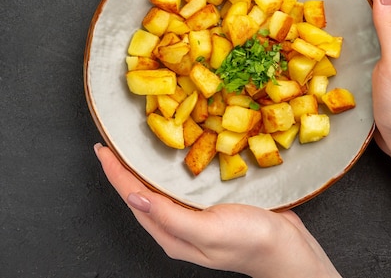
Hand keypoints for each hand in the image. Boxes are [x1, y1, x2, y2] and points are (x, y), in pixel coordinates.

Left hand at [94, 143, 340, 277]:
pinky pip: (180, 183)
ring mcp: (192, 215)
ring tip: (132, 145)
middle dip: (123, 168)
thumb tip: (134, 197)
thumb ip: (170, 216)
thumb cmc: (250, 242)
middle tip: (113, 142)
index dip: (115, 173)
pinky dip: (168, 166)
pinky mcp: (208, 204)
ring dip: (143, 166)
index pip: (133, 197)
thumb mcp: (208, 230)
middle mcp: (176, 225)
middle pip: (140, 191)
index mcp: (170, 234)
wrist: (288, 249)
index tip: (102, 149)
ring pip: (158, 186)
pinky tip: (170, 154)